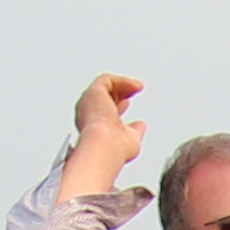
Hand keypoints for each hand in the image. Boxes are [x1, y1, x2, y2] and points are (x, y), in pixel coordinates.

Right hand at [69, 72, 144, 199]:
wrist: (105, 145)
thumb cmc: (113, 148)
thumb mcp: (130, 140)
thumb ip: (135, 131)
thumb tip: (141, 125)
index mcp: (93, 126)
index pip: (103, 111)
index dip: (116, 105)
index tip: (127, 103)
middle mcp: (88, 114)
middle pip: (102, 97)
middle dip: (118, 93)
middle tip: (133, 91)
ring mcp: (89, 102)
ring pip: (104, 87)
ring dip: (122, 85)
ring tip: (137, 87)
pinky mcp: (94, 92)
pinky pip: (107, 80)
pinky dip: (123, 81)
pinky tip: (135, 86)